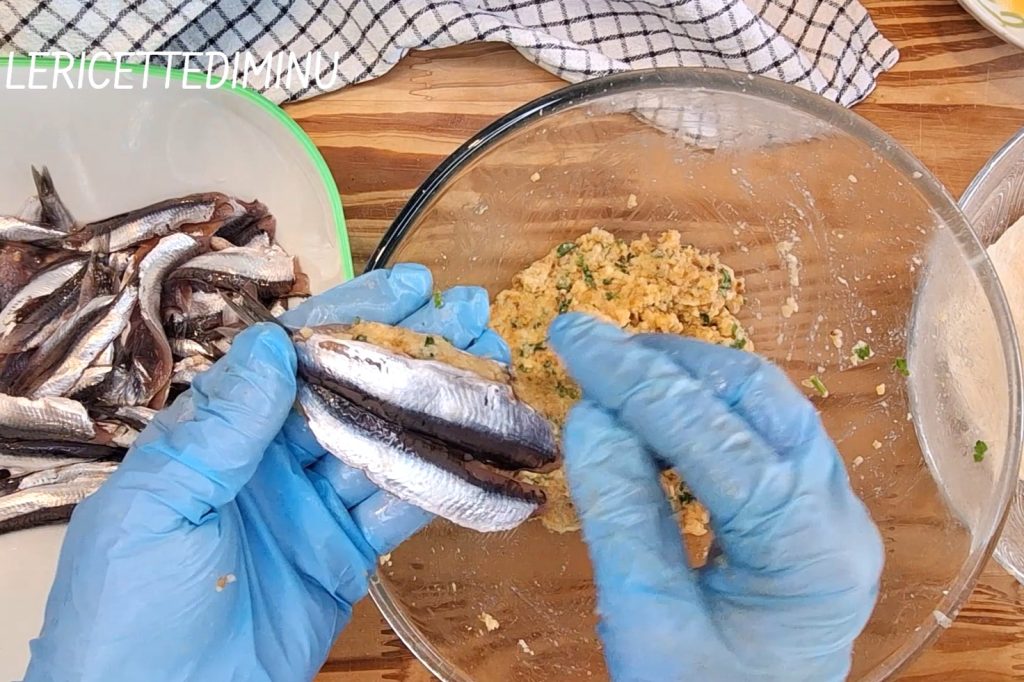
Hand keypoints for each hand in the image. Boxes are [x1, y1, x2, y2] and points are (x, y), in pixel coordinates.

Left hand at [25, 264, 508, 681]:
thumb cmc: (126, 611)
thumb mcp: (158, 506)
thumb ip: (220, 427)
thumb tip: (271, 342)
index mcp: (221, 435)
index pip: (294, 357)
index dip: (351, 316)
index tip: (406, 287)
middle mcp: (273, 460)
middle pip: (352, 390)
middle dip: (410, 350)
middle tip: (470, 315)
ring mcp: (314, 507)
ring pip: (386, 443)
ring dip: (438, 407)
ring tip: (492, 370)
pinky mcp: (346, 557)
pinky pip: (400, 511)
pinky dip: (441, 485)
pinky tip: (480, 455)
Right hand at [548, 313, 882, 681]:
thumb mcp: (647, 623)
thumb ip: (620, 515)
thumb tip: (591, 415)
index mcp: (809, 549)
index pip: (715, 435)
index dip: (636, 381)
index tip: (573, 338)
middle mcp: (837, 513)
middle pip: (757, 398)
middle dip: (666, 362)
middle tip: (589, 345)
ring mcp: (832, 509)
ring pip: (764, 404)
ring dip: (686, 377)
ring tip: (614, 371)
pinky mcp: (809, 512)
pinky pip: (761, 433)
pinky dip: (701, 410)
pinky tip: (651, 414)